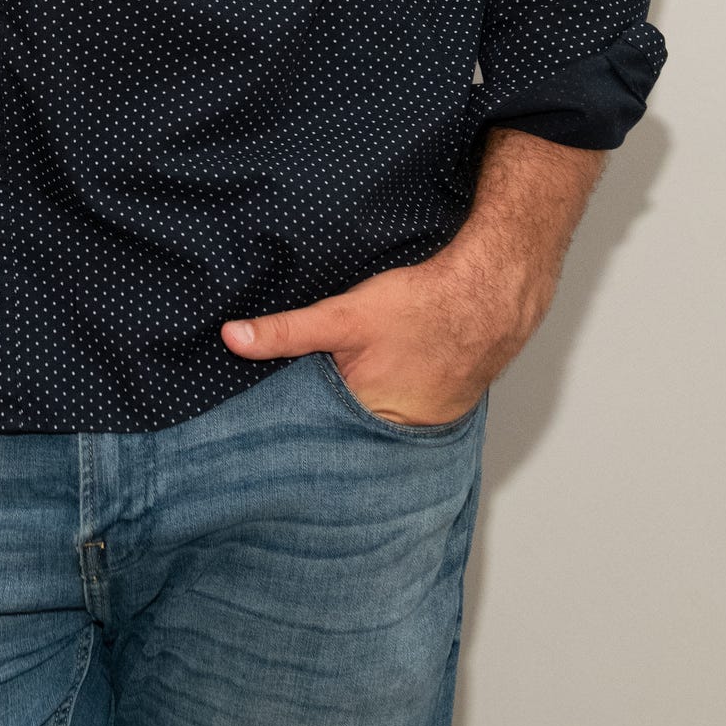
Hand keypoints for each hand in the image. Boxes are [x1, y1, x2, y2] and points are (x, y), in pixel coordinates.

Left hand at [219, 129, 603, 424]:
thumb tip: (232, 338)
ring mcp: (427, 424)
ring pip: (376, 421)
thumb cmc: (423, 306)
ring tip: (349, 385)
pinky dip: (392, 398)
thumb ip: (287, 332)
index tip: (264, 422)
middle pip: (345, 430)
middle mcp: (400, 433)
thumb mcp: (344, 316)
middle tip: (300, 398)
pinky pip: (406, 410)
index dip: (291, 422)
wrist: (493, 292)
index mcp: (368, 420)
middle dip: (322, 419)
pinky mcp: (445, 408)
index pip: (314, 432)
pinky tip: (388, 378)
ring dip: (359, 409)